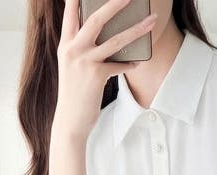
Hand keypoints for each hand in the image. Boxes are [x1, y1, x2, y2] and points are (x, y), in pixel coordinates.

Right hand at [54, 0, 157, 141]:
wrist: (70, 120)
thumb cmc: (74, 94)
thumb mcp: (72, 67)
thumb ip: (81, 49)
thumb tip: (104, 37)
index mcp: (65, 45)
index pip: (70, 13)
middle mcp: (73, 49)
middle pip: (95, 19)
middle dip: (114, 4)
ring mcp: (84, 62)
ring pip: (114, 40)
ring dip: (136, 30)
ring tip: (151, 22)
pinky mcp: (96, 75)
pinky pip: (118, 65)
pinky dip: (129, 63)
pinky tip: (137, 63)